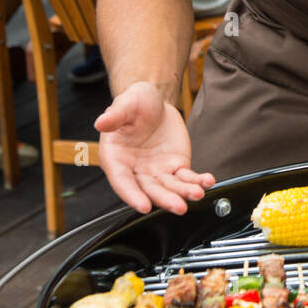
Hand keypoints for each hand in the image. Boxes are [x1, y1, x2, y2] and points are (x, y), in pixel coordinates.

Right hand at [95, 81, 214, 214]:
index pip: (122, 182)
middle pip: (150, 190)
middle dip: (165, 200)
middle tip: (179, 206)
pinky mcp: (176, 166)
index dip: (132, 195)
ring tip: (197, 193)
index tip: (144, 206)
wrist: (155, 101)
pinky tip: (207, 181)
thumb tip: (100, 122)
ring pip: (170, 187)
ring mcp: (157, 171)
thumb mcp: (124, 104)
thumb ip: (114, 116)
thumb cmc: (134, 104)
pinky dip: (197, 181)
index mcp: (116, 159)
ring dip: (184, 193)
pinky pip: (187, 177)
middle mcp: (136, 170)